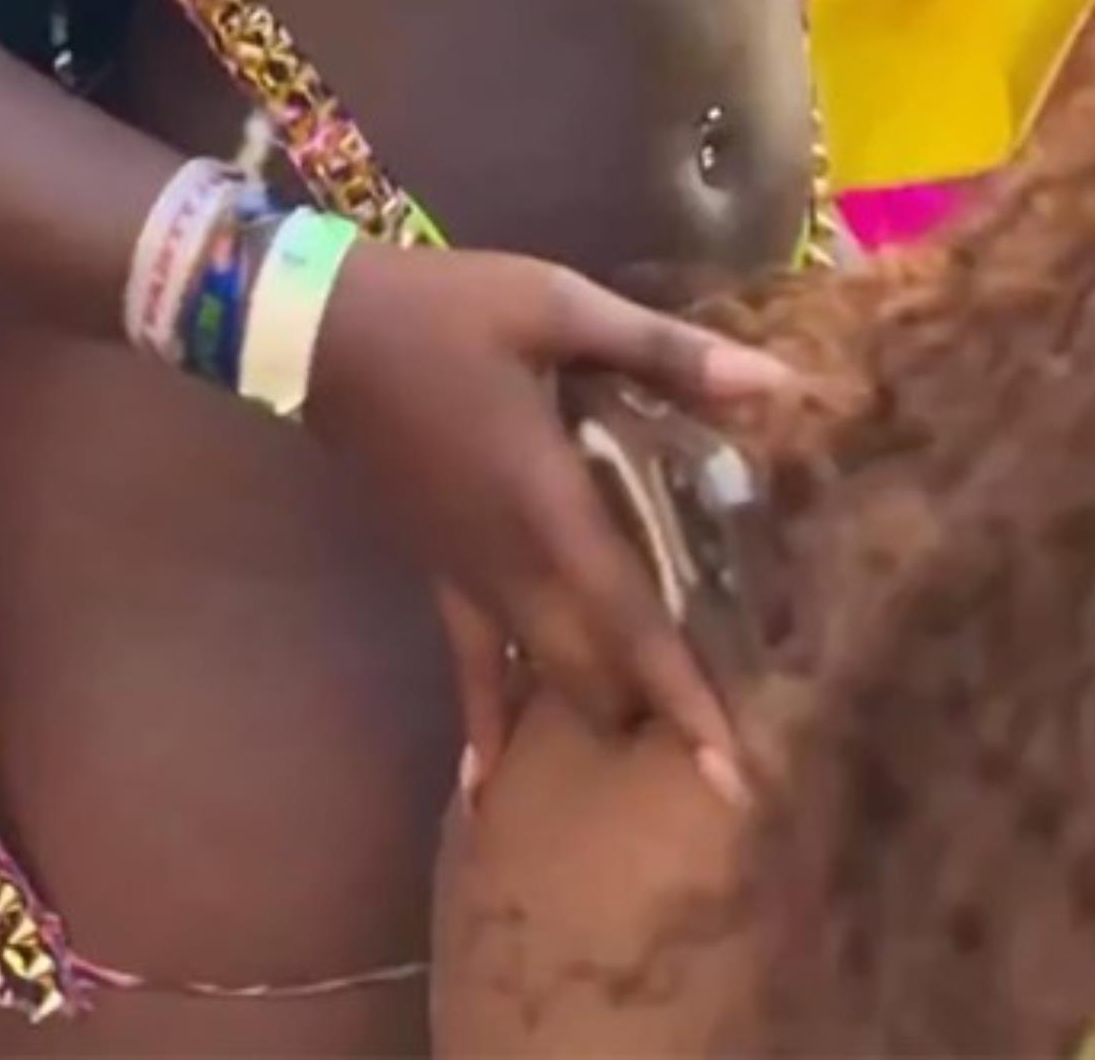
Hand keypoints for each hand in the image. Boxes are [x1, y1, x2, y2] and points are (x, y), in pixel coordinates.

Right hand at [308, 242, 794, 791]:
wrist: (321, 327)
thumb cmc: (444, 312)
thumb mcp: (557, 307)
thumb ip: (663, 351)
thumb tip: (774, 381)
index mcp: (548, 505)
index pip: (631, 623)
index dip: (685, 698)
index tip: (734, 775)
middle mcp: (511, 563)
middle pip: (593, 671)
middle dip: (655, 713)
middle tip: (724, 741)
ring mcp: (470, 574)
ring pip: (543, 671)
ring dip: (600, 705)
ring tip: (661, 743)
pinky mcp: (439, 568)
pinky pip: (469, 659)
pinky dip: (485, 718)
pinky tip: (484, 787)